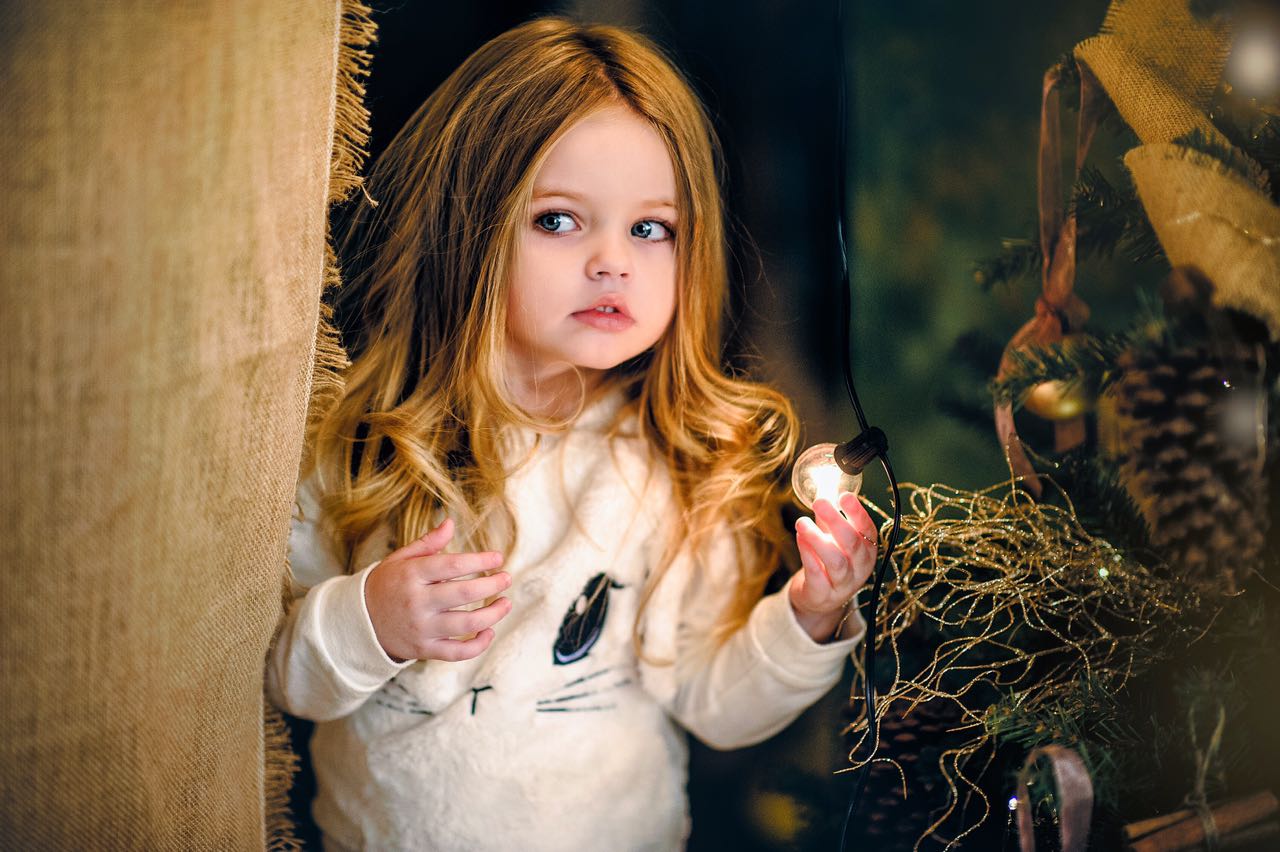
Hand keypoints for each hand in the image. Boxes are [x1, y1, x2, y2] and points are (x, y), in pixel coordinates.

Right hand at [364, 517, 511, 662]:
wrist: (359, 622)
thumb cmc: (386, 584)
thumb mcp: (400, 559)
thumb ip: (427, 543)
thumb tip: (450, 523)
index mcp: (412, 575)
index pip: (454, 565)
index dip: (480, 561)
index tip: (497, 557)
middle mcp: (417, 602)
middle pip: (465, 593)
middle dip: (493, 585)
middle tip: (506, 578)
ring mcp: (421, 628)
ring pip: (466, 624)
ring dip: (493, 614)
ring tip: (506, 603)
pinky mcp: (424, 650)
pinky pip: (457, 652)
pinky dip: (478, 645)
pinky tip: (489, 631)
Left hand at [790, 491, 877, 642]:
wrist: (819, 598)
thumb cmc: (828, 562)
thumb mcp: (833, 539)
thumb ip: (830, 517)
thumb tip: (824, 489)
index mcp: (867, 551)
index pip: (868, 530)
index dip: (857, 513)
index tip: (844, 496)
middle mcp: (860, 568)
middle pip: (853, 544)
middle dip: (837, 521)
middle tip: (819, 502)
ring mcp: (843, 584)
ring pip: (836, 561)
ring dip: (818, 539)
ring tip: (801, 522)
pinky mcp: (823, 594)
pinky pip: (817, 574)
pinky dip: (808, 555)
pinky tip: (799, 538)